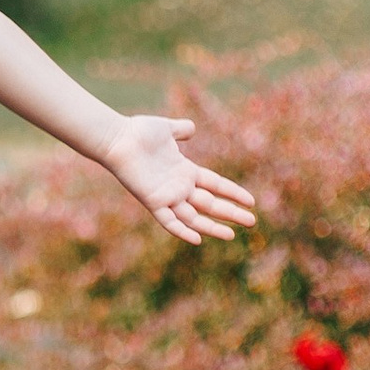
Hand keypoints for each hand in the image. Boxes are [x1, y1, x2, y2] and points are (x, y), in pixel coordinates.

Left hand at [100, 114, 254, 242]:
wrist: (117, 137)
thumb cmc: (138, 132)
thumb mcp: (167, 129)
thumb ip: (180, 130)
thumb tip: (191, 129)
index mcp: (185, 171)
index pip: (215, 185)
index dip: (233, 193)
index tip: (251, 201)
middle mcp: (178, 186)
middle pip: (210, 204)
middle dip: (231, 213)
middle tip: (252, 222)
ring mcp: (167, 196)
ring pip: (194, 217)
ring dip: (213, 227)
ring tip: (232, 236)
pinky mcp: (153, 201)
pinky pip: (168, 221)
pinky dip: (182, 231)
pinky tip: (198, 240)